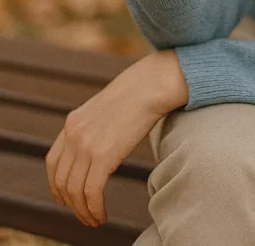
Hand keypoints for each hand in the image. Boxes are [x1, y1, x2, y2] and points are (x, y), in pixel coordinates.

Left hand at [45, 50, 188, 226]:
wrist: (150, 86)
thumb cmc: (136, 94)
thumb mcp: (104, 109)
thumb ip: (93, 127)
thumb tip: (98, 146)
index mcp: (72, 123)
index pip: (52, 163)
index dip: (57, 186)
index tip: (67, 198)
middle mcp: (73, 135)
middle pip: (61, 181)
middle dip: (71, 204)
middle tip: (85, 215)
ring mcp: (86, 145)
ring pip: (74, 191)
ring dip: (83, 212)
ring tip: (95, 220)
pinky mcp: (103, 156)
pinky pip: (92, 193)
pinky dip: (94, 209)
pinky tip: (102, 215)